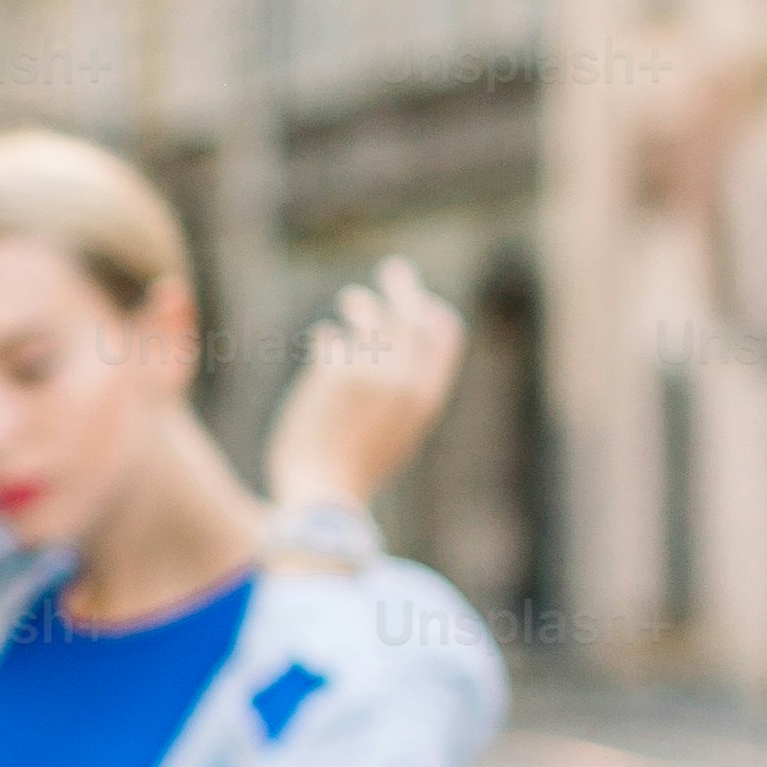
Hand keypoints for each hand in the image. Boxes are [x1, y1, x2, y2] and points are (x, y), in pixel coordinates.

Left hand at [262, 256, 464, 512]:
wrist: (324, 496)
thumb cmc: (356, 471)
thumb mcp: (395, 435)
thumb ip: (401, 397)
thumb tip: (402, 371)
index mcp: (426, 396)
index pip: (443, 334)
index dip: (431, 313)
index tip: (421, 302)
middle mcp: (404, 380)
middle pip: (410, 316)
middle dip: (403, 289)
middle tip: (395, 270)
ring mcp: (370, 374)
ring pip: (371, 319)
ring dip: (362, 304)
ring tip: (352, 299)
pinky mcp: (334, 374)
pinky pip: (332, 339)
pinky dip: (329, 337)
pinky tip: (324, 337)